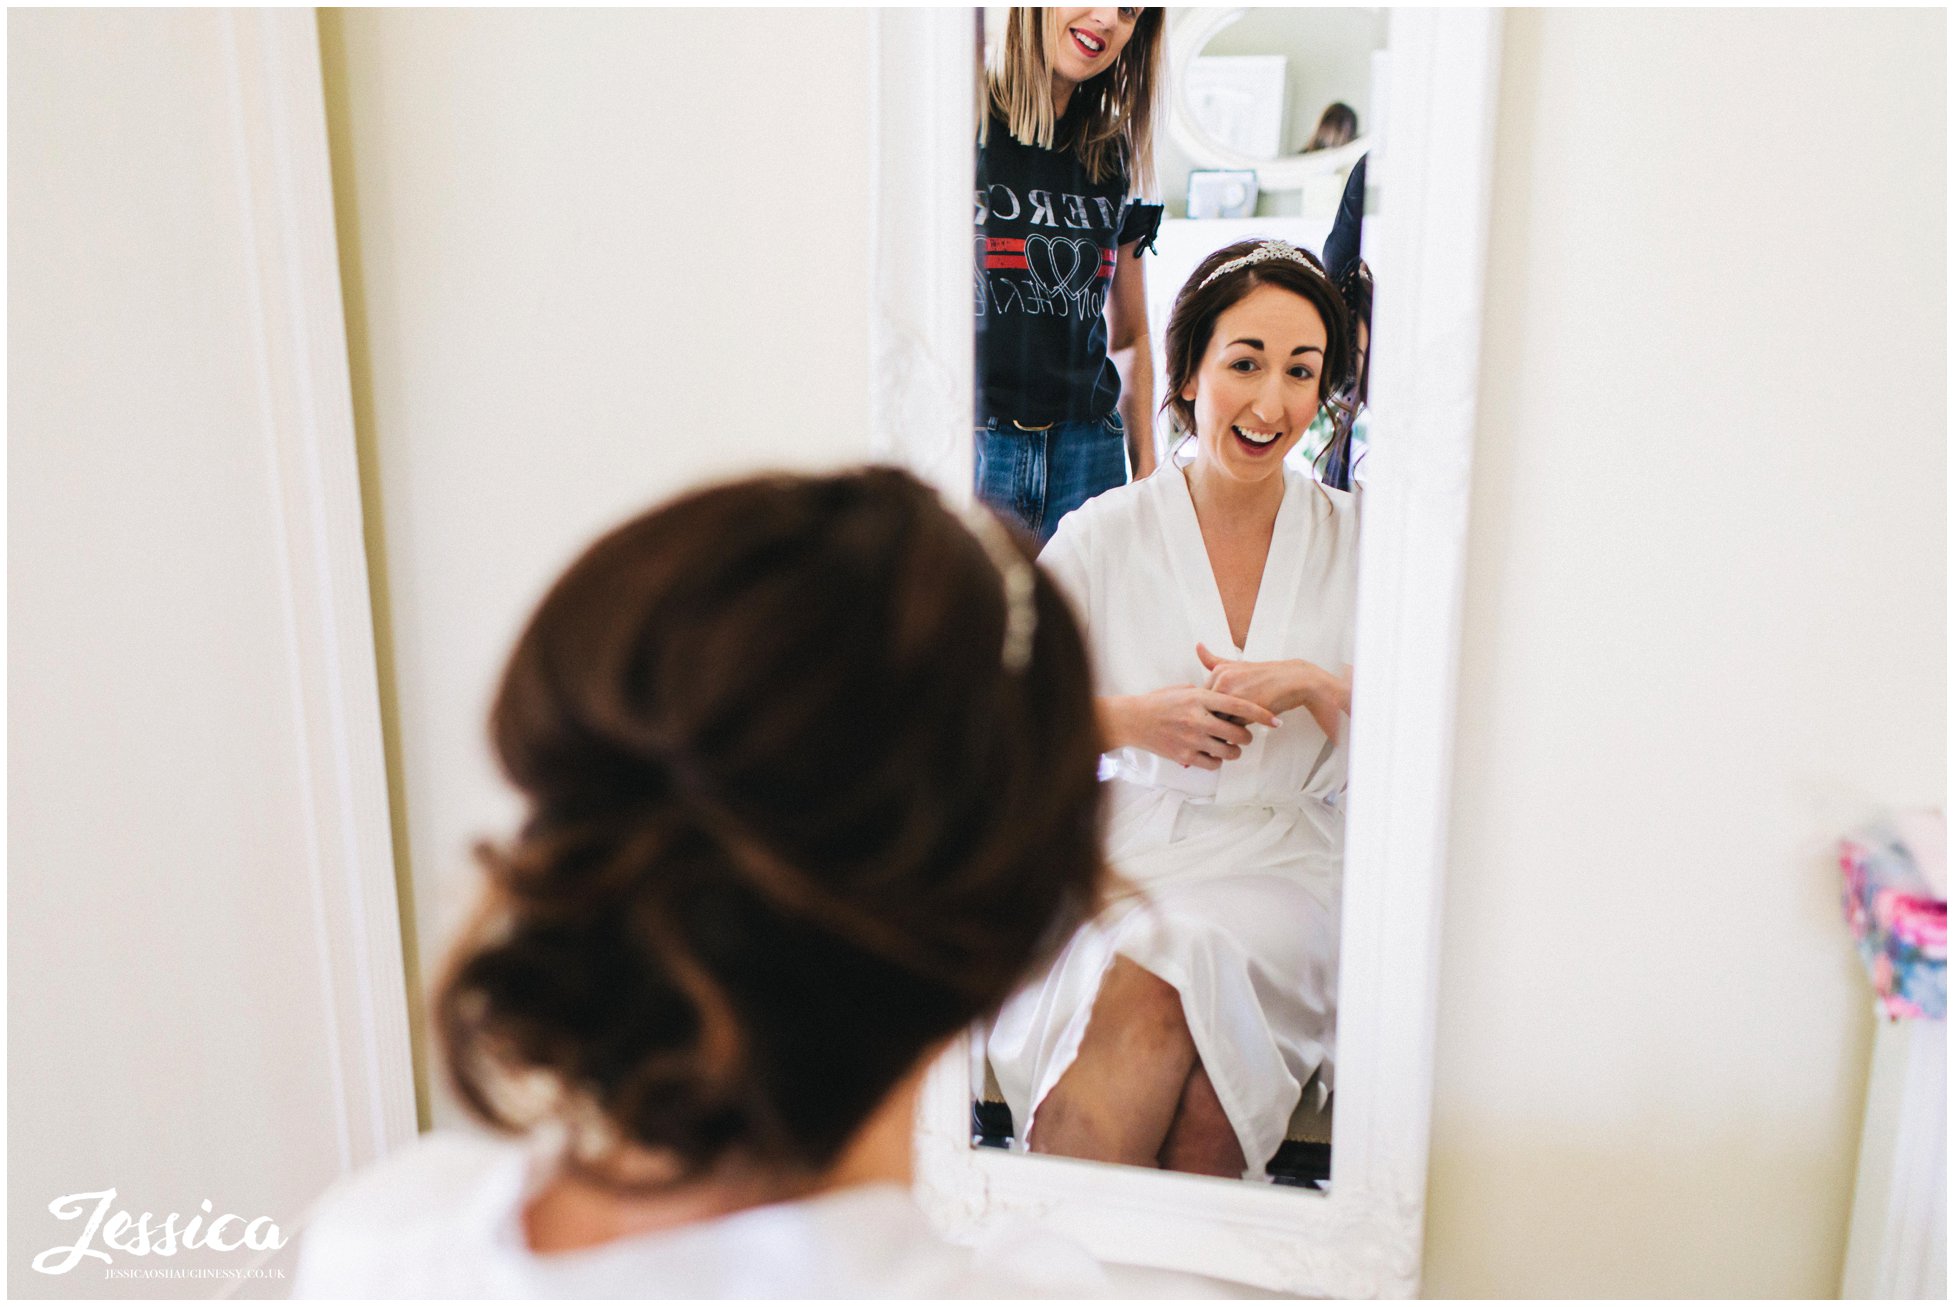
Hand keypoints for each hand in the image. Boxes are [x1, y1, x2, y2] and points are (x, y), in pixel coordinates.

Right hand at [1102, 685, 1280, 770]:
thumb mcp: (1184, 689)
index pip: (1238, 706)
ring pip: (1228, 752)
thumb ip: (1207, 693)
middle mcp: (1197, 719)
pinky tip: (1213, 754)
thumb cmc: (1159, 702)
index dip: (1261, 713)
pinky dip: (1217, 761)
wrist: (1133, 720)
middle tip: (1246, 735)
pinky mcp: (1184, 756)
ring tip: (1231, 747)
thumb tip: (1227, 695)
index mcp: (1200, 698)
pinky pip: (1212, 764)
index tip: (1275, 720)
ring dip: (1234, 751)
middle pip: (1237, 733)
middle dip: (1247, 736)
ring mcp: (1191, 739)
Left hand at [1196, 644, 1349, 740]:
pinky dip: (1240, 729)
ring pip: (1219, 721)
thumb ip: (1214, 661)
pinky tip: (1250, 722)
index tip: (1222, 708)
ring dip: (1226, 726)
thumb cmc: (1265, 676)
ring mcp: (1235, 694)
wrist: (1295, 680)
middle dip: (1216, 718)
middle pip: (1209, 711)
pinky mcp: (1246, 709)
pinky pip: (1234, 728)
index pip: (1203, 699)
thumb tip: (1198, 646)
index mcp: (1219, 671)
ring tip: (1241, 720)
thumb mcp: (1237, 665)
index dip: (1212, 707)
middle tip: (1233, 718)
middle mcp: (1223, 680)